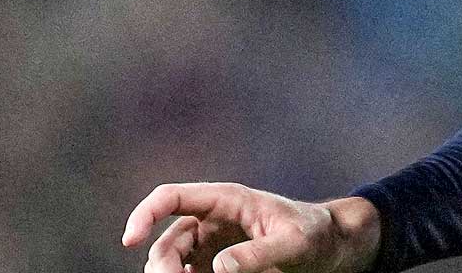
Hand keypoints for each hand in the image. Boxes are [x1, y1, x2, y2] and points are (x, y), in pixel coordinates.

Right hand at [121, 181, 380, 272]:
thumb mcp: (295, 243)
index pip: (171, 197)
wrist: (332, 246)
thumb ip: (259, 254)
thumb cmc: (316, 235)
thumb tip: (220, 269)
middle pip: (166, 241)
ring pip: (172, 262)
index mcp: (227, 200)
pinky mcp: (216, 265)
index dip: (144, 214)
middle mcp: (212, 219)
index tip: (129, 240)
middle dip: (161, 266)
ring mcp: (211, 244)